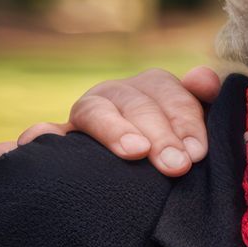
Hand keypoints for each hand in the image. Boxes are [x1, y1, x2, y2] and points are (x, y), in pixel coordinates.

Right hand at [0, 66, 223, 174]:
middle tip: (177, 165)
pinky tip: (44, 140)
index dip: (186, 120)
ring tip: (135, 151)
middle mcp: (119, 93)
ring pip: (96, 110)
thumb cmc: (178, 144)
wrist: (145, 167)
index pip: (171, 93)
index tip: (197, 151)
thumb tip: (204, 79)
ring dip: (115, 129)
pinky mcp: (62, 136)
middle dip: (161, 134)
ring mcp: (89, 112)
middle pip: (138, 104)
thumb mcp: (196, 124)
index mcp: (154, 86)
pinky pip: (46, 132)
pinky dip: (43, 134)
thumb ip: (203, 99)